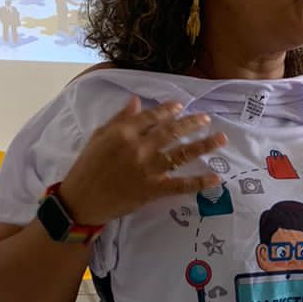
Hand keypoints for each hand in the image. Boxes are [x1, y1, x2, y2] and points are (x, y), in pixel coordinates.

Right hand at [58, 99, 226, 225]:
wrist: (82, 200)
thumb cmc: (87, 167)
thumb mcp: (99, 136)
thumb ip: (120, 119)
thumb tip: (136, 101)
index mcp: (124, 132)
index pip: (152, 116)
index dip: (168, 110)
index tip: (181, 106)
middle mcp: (139, 147)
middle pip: (171, 131)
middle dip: (192, 123)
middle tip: (207, 119)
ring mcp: (148, 169)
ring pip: (181, 154)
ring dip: (203, 146)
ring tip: (220, 139)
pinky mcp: (153, 190)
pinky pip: (180, 185)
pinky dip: (198, 183)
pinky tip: (215, 179)